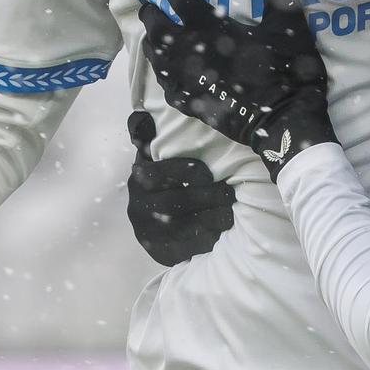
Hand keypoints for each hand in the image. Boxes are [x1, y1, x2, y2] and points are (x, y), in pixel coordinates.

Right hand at [125, 110, 235, 265]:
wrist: (152, 224)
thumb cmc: (162, 182)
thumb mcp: (153, 158)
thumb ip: (148, 137)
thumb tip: (142, 116)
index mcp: (139, 181)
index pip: (157, 174)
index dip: (186, 172)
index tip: (207, 173)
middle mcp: (139, 207)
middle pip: (175, 203)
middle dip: (207, 197)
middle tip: (230, 194)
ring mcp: (148, 233)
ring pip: (183, 228)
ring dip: (211, 219)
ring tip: (230, 212)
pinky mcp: (160, 253)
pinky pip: (186, 249)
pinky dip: (206, 240)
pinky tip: (220, 232)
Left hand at [137, 0, 334, 177]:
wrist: (285, 120)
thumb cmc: (286, 69)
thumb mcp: (288, 23)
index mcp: (213, 30)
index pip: (184, 0)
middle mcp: (193, 54)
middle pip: (162, 31)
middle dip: (152, 17)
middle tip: (147, 8)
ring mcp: (190, 82)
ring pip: (160, 60)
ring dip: (152, 45)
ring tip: (149, 37)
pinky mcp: (194, 105)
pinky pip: (169, 89)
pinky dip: (163, 77)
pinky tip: (165, 75)